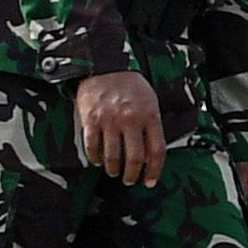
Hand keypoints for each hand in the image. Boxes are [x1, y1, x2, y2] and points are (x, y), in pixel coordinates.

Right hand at [72, 70, 165, 185]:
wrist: (105, 66)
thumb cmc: (130, 86)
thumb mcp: (150, 101)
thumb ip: (151, 126)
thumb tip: (149, 156)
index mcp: (150, 115)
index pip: (156, 150)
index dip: (154, 170)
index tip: (150, 181)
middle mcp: (131, 119)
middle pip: (134, 158)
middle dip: (132, 175)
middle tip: (130, 181)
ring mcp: (110, 120)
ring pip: (112, 156)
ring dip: (113, 169)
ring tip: (114, 172)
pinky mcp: (90, 120)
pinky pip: (92, 147)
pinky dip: (95, 158)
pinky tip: (98, 161)